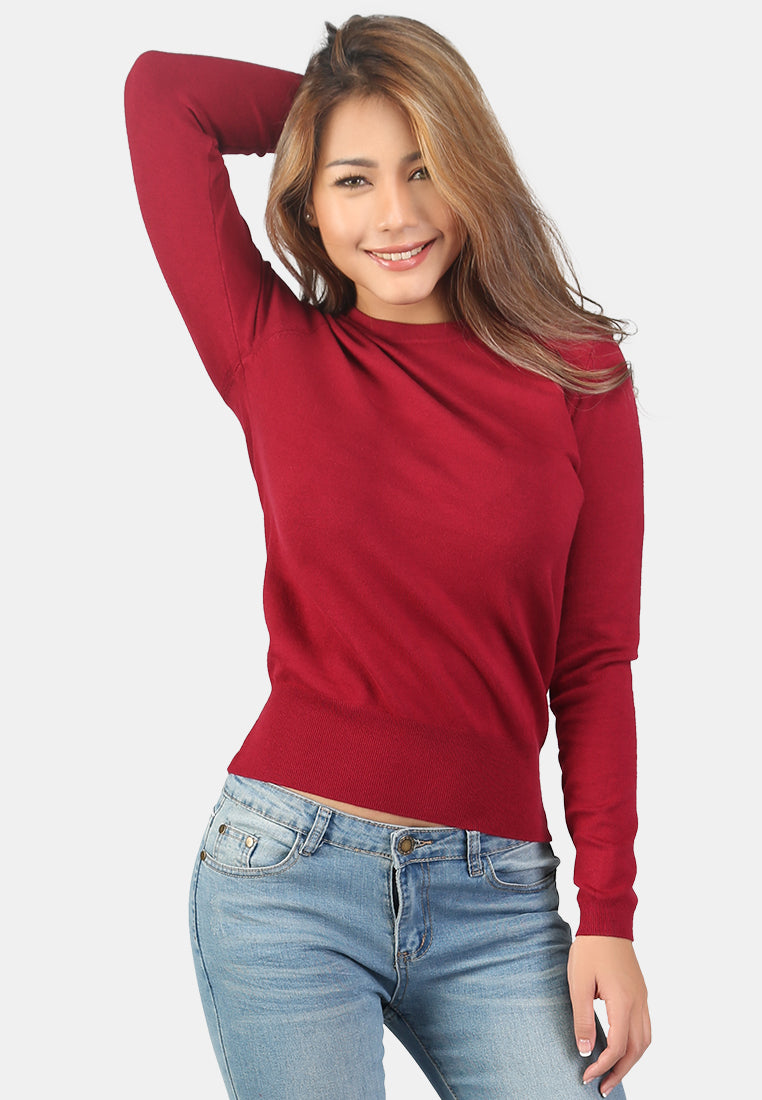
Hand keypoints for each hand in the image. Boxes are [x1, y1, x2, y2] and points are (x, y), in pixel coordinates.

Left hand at [567, 935, 650, 1095]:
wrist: (607, 921)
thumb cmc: (590, 949)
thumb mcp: (578, 983)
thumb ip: (583, 1018)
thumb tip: (586, 1050)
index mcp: (623, 1001)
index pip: (618, 1046)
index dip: (603, 1065)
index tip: (587, 1075)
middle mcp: (638, 1003)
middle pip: (637, 1050)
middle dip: (620, 1072)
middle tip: (603, 1087)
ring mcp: (642, 997)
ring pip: (645, 1040)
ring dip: (631, 1061)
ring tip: (613, 1073)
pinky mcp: (641, 992)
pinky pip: (645, 1026)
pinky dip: (636, 1044)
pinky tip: (623, 1048)